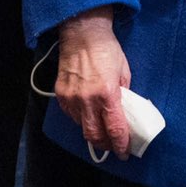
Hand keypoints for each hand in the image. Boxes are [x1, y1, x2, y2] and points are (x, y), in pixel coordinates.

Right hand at [55, 9, 133, 159]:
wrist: (82, 34)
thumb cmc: (107, 50)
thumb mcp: (124, 72)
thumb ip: (124, 95)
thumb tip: (124, 113)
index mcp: (107, 93)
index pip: (114, 129)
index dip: (121, 144)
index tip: (125, 152)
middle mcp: (87, 99)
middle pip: (94, 136)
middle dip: (105, 145)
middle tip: (114, 147)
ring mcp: (71, 98)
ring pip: (81, 127)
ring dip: (93, 132)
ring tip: (102, 130)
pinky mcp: (60, 95)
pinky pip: (71, 115)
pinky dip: (81, 119)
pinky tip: (88, 115)